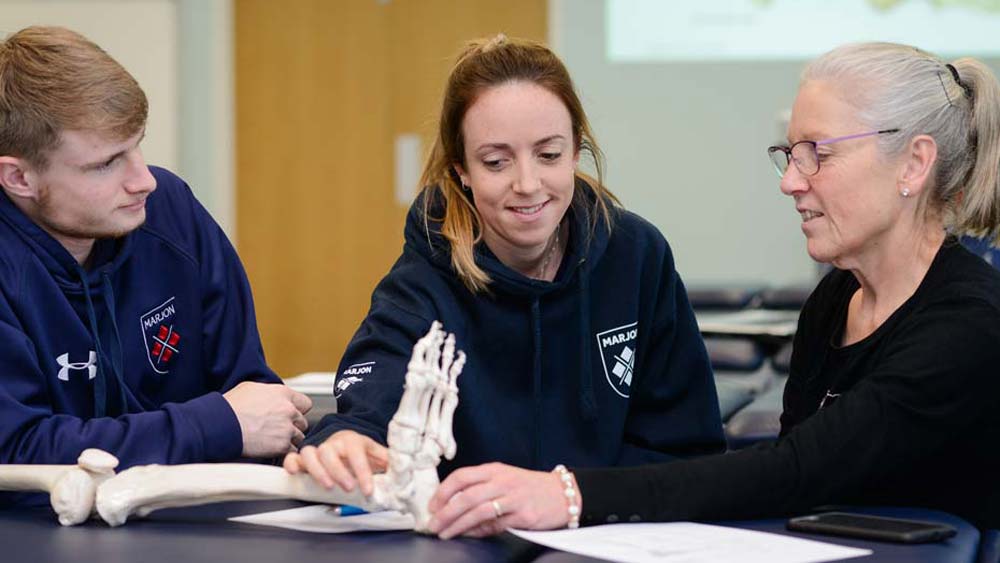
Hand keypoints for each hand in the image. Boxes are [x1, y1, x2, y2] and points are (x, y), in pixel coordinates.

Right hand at [223, 381, 311, 456]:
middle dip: (292, 426)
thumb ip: (270, 392)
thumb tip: (273, 396)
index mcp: (283, 393)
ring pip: (299, 437)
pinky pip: (292, 450)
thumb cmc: (230, 406)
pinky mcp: (282, 445)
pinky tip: (271, 448)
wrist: (221, 424)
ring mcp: (287, 428)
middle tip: (276, 429)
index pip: (305, 403)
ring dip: (289, 439)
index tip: (290, 415)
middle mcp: (288, 409)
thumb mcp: (251, 388)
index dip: (297, 410)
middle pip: (302, 422)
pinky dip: (283, 451)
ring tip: (271, 439)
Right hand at [282, 430, 387, 495]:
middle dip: (339, 471)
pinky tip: (296, 474)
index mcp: (352, 440)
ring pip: (310, 453)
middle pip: (330, 452)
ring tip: (328, 487)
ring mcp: (317, 449)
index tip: (367, 489)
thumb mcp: (376, 453)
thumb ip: (388, 461)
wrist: (344, 441)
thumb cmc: (359, 450)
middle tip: (348, 487)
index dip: (362, 471)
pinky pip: (292, 457)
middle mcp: (333, 443)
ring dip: (318, 471)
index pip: (356, 453)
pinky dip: (292, 464)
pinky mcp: (303, 457)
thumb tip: (403, 471)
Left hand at [426, 462, 577, 538]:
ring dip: (458, 525)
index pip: (462, 476)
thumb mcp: (504, 478)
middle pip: (466, 496)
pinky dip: (479, 531)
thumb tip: (452, 505)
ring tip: (445, 533)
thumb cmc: (529, 487)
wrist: (563, 493)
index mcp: (495, 469)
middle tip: (433, 524)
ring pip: (478, 511)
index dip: (443, 491)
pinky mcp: (523, 515)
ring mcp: (514, 498)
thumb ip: (481, 487)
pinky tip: (469, 535)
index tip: (432, 505)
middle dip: (445, 512)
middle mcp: (503, 481)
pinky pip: (495, 525)